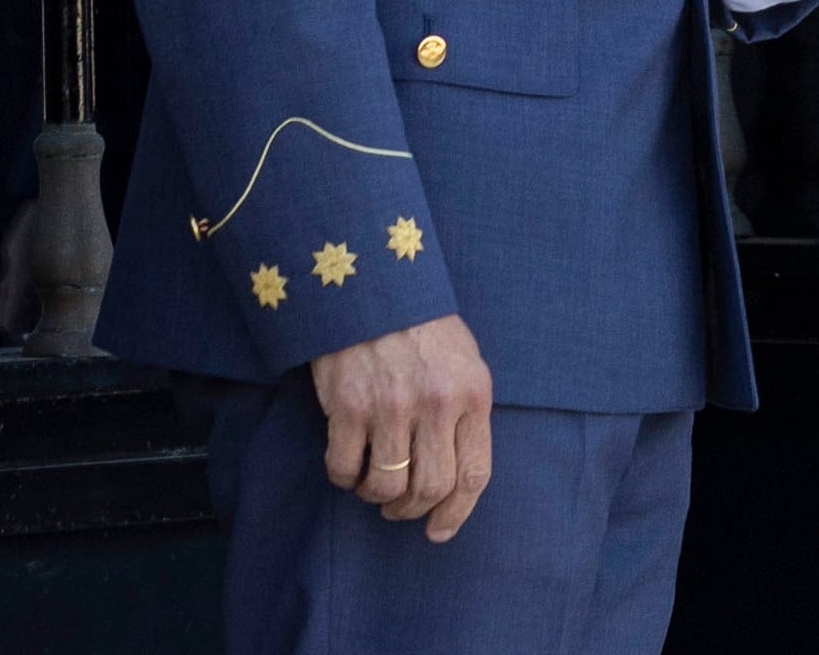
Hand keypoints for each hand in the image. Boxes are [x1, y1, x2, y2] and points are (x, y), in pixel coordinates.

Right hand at [309, 314, 493, 540]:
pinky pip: (344, 469)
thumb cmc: (421, 327)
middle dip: (413, 511)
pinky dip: (345, 479)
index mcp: (472, 394)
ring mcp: (391, 407)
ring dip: (377, 498)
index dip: (457, 512)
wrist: (372, 288)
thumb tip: (458, 477)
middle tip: (400, 508)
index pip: (473, 474)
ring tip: (373, 487)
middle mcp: (436, 404)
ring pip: (387, 487)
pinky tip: (348, 467)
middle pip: (430, 488)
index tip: (439, 530)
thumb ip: (466, 412)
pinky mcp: (348, 408)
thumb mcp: (464, 361)